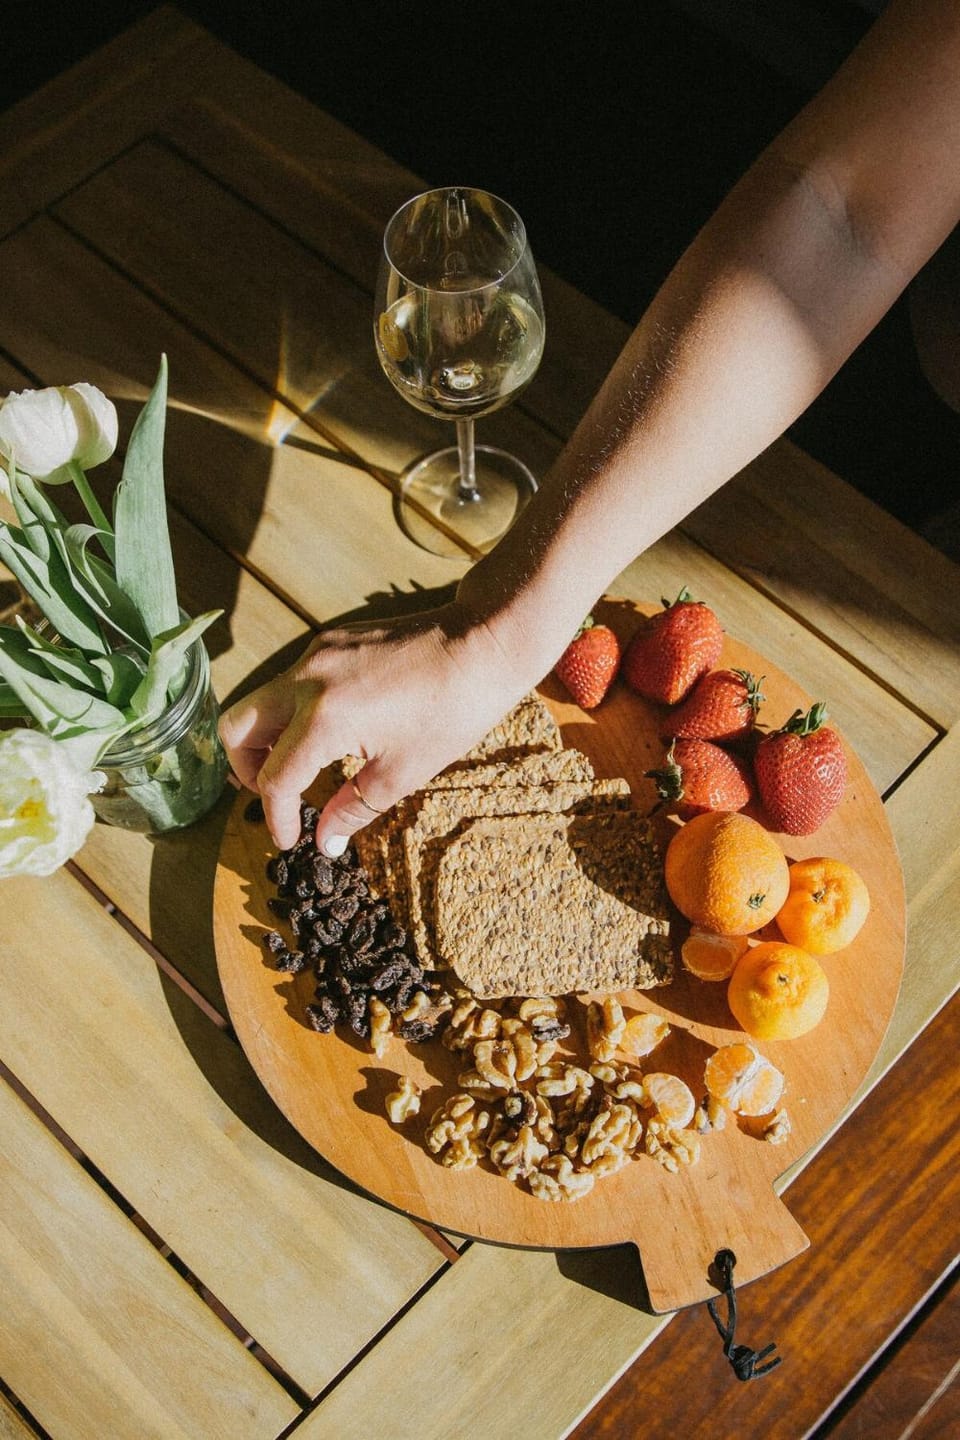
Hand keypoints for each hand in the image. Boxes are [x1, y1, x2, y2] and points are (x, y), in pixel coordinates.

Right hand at [218, 600, 534, 853]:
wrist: (484, 642)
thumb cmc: (452, 710)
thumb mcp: (403, 772)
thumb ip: (352, 809)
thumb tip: (324, 841)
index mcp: (323, 719)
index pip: (275, 777)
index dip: (277, 817)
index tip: (288, 839)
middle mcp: (307, 679)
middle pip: (238, 725)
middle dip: (246, 768)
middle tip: (276, 794)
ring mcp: (316, 653)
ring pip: (261, 699)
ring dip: (268, 738)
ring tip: (303, 768)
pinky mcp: (331, 640)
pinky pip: (291, 680)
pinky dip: (293, 711)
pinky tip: (329, 733)